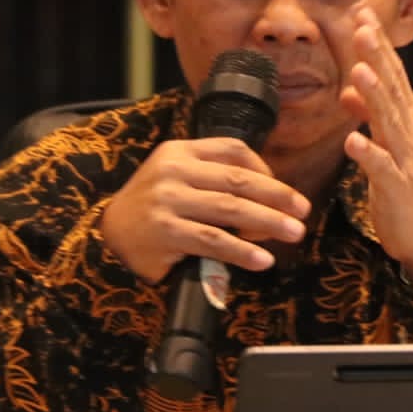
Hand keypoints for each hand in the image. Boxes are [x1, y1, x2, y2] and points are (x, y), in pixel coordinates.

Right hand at [98, 137, 311, 282]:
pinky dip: (241, 251)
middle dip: (277, 196)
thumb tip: (271, 201)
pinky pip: (212, 241)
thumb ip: (217, 180)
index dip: (265, 171)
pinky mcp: (165, 232)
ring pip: (230, 210)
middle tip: (303, 212)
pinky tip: (262, 260)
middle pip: (238, 180)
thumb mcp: (179, 179)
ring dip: (268, 223)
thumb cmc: (156, 208)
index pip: (233, 151)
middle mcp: (173, 171)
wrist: (109, 237)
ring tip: (293, 233)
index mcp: (180, 151)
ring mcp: (167, 201)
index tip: (286, 193)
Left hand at [340, 7, 412, 285]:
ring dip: (374, 96)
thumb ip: (368, 115)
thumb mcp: (385, 144)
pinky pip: (382, 169)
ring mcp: (406, 159)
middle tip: (361, 24)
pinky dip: (369, 154)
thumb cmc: (405, 187)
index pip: (390, 73)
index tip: (361, 12)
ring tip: (358, 71)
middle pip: (392, 88)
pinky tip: (352, 141)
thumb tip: (347, 88)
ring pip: (389, 122)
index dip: (376, 44)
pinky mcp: (399, 188)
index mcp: (404, 119)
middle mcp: (408, 132)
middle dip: (376, 56)